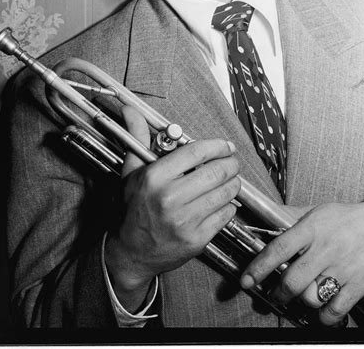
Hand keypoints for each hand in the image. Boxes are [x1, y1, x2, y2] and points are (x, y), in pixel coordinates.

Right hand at [105, 106, 240, 310]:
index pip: (197, 152)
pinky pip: (226, 215)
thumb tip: (130, 110)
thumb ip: (137, 138)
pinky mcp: (197, 239)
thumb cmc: (133, 208)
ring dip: (233, 183)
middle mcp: (170, 198)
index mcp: (155, 177)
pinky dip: (228, 206)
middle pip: (217, 171)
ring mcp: (185, 220)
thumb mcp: (131, 171)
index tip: (225, 146)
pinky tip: (221, 202)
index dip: (218, 146)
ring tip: (229, 180)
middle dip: (231, 163)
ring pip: (226, 193)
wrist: (131, 252)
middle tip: (232, 161)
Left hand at [240, 201, 363, 325]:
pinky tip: (322, 308)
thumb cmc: (349, 218)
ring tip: (304, 294)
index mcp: (311, 228)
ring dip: (303, 301)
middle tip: (275, 294)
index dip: (259, 267)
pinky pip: (334, 310)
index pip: (278, 249)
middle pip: (292, 280)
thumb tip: (265, 219)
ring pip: (311, 297)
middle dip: (278, 292)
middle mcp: (325, 248)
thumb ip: (291, 218)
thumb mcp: (318, 212)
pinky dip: (324, 316)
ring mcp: (342, 268)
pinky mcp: (358, 284)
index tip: (247, 279)